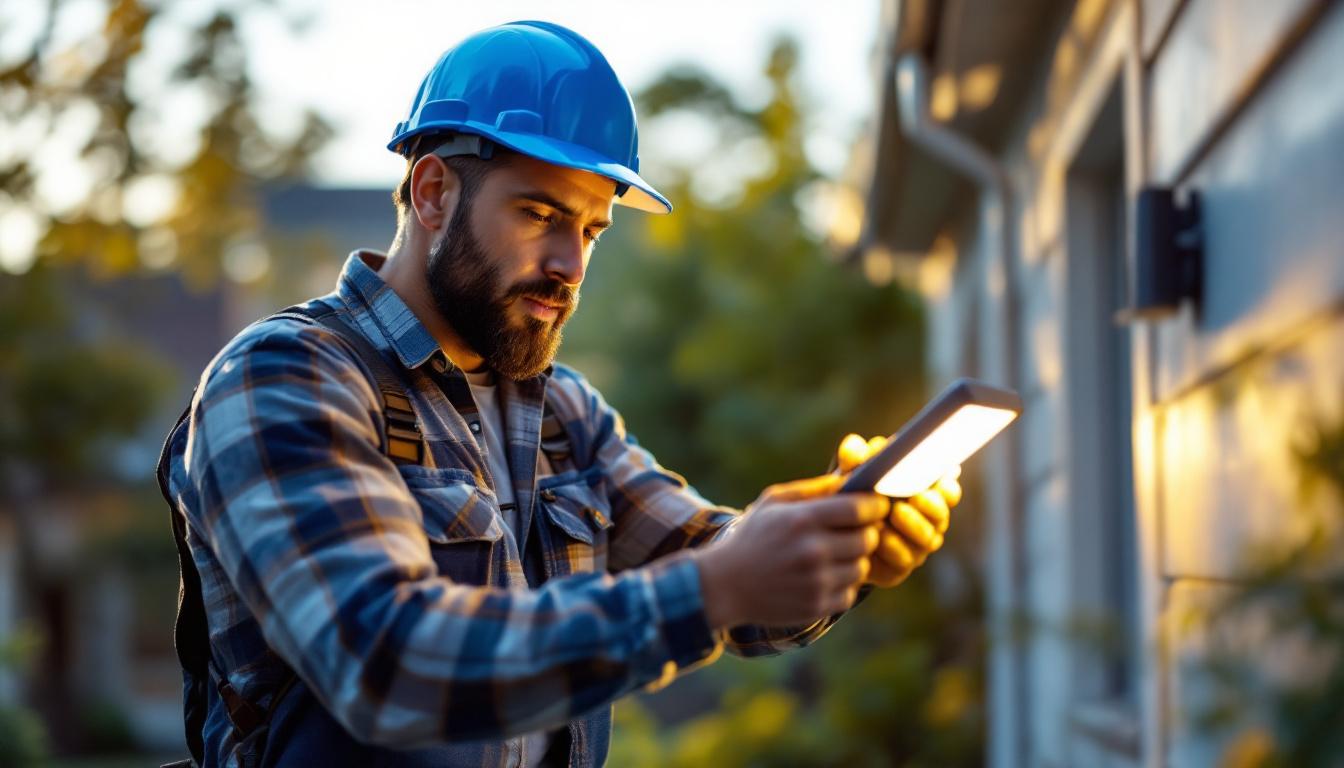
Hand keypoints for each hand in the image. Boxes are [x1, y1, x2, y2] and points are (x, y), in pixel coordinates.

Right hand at [693, 474, 884, 628]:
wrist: (725, 584)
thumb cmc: (753, 537)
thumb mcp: (773, 503)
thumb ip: (812, 489)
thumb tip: (849, 479)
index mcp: (802, 520)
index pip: (859, 509)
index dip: (874, 506)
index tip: (875, 506)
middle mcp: (812, 551)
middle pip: (868, 539)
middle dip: (864, 533)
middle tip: (853, 532)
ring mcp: (816, 581)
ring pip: (861, 567)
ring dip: (853, 560)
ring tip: (833, 556)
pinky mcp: (816, 606)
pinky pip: (850, 593)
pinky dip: (841, 585)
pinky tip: (823, 577)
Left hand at [833, 433, 962, 587]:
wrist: (834, 535)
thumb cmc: (852, 496)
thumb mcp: (850, 474)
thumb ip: (854, 458)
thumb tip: (857, 448)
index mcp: (923, 495)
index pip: (948, 492)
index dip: (948, 488)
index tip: (940, 482)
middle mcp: (926, 523)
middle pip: (941, 516)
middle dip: (931, 505)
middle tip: (916, 496)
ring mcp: (915, 548)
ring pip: (926, 539)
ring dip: (912, 525)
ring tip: (895, 513)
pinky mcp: (898, 569)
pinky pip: (902, 561)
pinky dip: (891, 546)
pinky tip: (878, 536)